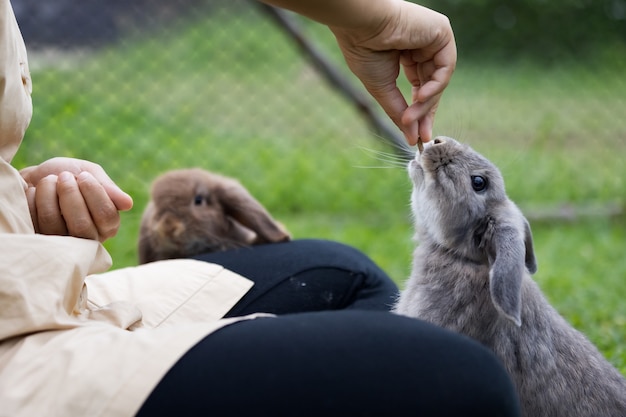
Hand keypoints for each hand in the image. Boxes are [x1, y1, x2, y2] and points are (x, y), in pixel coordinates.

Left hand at [20, 157, 132, 241]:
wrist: (34, 177)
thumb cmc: (67, 175)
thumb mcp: (90, 173)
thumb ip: (108, 188)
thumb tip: (128, 204)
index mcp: (107, 225)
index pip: (107, 217)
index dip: (95, 194)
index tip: (84, 176)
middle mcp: (88, 239)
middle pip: (82, 225)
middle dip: (70, 195)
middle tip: (65, 176)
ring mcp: (61, 244)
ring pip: (55, 226)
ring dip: (49, 195)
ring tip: (48, 180)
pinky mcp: (39, 241)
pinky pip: (34, 223)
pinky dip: (33, 199)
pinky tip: (34, 192)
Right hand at [330, 1, 456, 144]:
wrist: (361, 25)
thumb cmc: (364, 50)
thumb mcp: (382, 88)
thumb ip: (399, 112)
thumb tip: (410, 138)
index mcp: (406, 54)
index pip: (420, 87)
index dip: (419, 113)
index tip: (415, 137)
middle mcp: (422, 46)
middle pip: (432, 87)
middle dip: (426, 113)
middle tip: (419, 136)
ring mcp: (433, 39)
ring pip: (438, 81)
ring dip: (426, 104)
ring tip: (411, 119)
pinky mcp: (442, 32)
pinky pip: (445, 68)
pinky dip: (435, 87)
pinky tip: (420, 98)